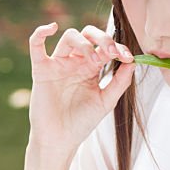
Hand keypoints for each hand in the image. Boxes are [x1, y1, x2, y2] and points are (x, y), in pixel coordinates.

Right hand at [27, 22, 135, 154]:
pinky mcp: (41, 70)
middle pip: (88, 35)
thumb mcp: (106, 101)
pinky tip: (51, 28)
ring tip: (92, 61)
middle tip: (112, 52)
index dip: (118, 47)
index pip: (105, 47)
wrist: (60, 140)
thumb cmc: (82, 122)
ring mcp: (58, 64)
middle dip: (102, 39)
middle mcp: (75, 62)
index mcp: (91, 68)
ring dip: (83, 44)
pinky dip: (40, 33)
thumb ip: (120, 82)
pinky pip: (36, 46)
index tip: (128, 57)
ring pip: (69, 37)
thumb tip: (133, 62)